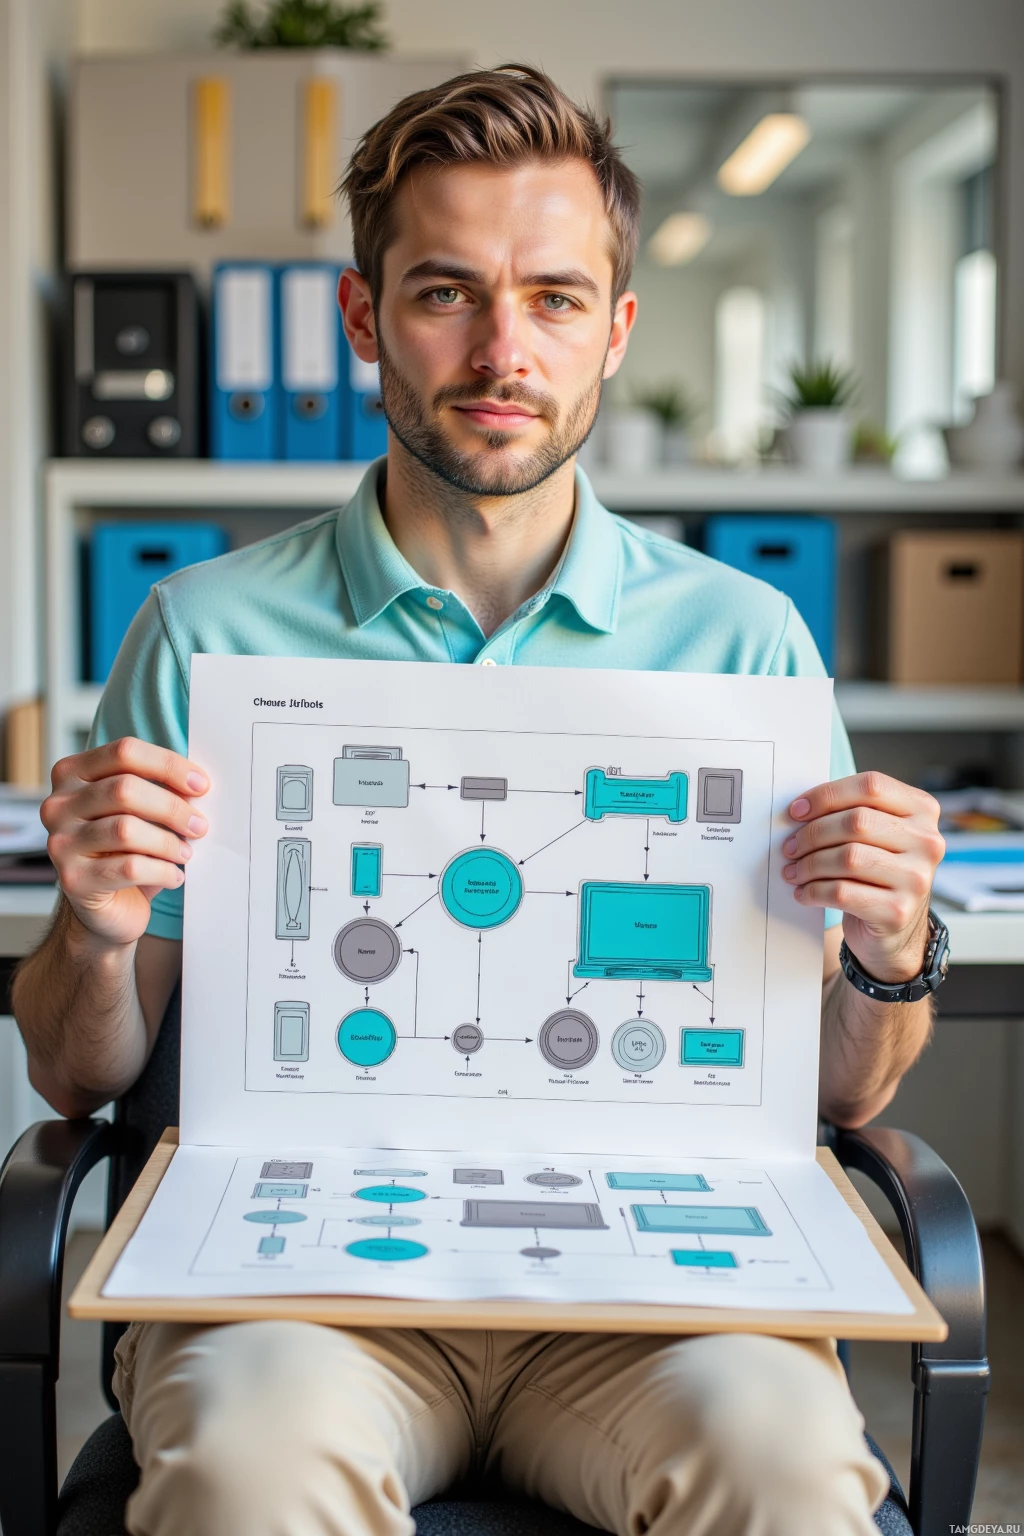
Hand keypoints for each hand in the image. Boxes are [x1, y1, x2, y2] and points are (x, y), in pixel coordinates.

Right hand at [42, 738, 209, 948]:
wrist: (107, 905)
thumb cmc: (126, 849)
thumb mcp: (139, 811)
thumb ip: (157, 788)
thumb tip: (197, 782)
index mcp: (73, 773)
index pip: (124, 752)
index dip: (168, 765)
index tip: (201, 785)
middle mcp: (58, 805)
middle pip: (124, 789)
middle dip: (171, 807)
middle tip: (200, 825)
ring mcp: (60, 842)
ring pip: (125, 830)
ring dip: (167, 842)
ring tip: (186, 853)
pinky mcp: (72, 879)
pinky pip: (128, 868)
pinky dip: (162, 872)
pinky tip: (174, 876)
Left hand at [782, 771, 944, 982]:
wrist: (896, 930)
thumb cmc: (877, 873)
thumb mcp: (876, 836)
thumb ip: (850, 814)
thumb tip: (800, 810)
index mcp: (922, 810)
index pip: (871, 786)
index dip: (827, 795)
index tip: (797, 811)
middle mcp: (927, 842)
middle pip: (856, 822)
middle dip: (813, 833)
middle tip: (790, 847)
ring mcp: (916, 879)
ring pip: (848, 857)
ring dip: (809, 864)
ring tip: (794, 871)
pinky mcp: (898, 911)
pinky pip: (842, 892)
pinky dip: (814, 891)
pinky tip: (804, 893)